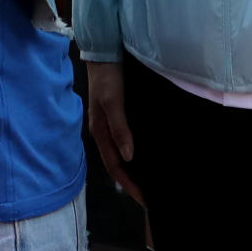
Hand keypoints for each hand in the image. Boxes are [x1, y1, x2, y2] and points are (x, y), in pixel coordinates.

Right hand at [83, 60, 140, 204]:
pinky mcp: (118, 114)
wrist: (104, 51)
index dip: (129, 184)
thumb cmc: (107, 78)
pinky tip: (147, 152)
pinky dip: (135, 151)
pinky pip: (126, 139)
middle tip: (151, 195)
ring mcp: (109, 123)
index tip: (145, 199)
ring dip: (133, 168)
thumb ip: (120, 128)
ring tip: (151, 178)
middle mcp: (104, 132)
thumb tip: (129, 158)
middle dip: (131, 181)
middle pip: (117, 164)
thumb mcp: (113, 102)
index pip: (115, 166)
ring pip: (121, 153)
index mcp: (100, 132)